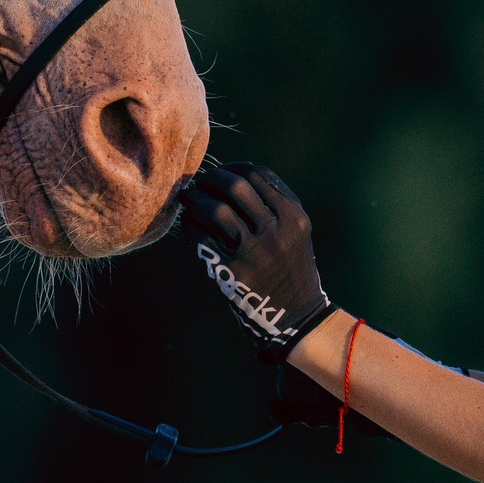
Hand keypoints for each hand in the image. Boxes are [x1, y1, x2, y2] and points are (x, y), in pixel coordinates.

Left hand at [177, 162, 336, 359]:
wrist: (295, 315)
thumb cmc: (290, 267)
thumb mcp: (294, 232)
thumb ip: (273, 203)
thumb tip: (234, 172)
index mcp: (293, 216)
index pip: (258, 175)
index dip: (234, 167)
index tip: (222, 171)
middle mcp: (277, 230)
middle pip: (236, 186)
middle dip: (212, 178)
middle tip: (201, 182)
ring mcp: (255, 251)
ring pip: (216, 209)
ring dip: (196, 198)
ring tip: (188, 197)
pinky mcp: (233, 271)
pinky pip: (202, 237)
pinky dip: (191, 224)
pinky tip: (189, 222)